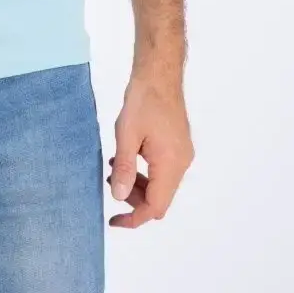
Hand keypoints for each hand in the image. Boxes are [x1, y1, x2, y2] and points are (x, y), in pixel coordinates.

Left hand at [106, 72, 193, 227]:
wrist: (159, 73)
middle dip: (134, 198)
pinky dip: (145, 170)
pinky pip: (163, 169)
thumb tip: (120, 198)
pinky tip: (128, 156)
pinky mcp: (178, 145)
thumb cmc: (143, 100)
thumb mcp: (127, 134)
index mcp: (171, 164)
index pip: (155, 206)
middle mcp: (181, 163)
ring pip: (161, 184)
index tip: (114, 220)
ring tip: (116, 167)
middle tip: (112, 181)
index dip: (134, 217)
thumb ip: (125, 168)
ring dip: (139, 183)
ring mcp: (182, 153)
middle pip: (160, 198)